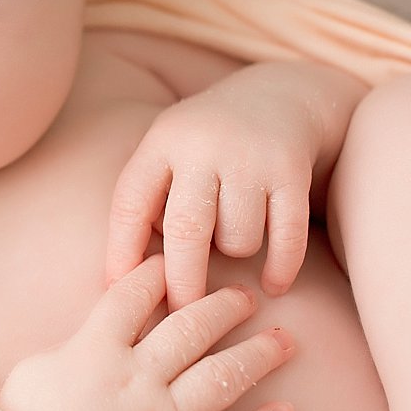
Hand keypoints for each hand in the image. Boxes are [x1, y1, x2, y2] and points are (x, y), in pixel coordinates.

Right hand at [0, 255, 295, 410]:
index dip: (156, 271)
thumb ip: (76, 343)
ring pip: (221, 378)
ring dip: (257, 355)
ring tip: (284, 340)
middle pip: (191, 327)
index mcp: (94, 350)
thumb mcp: (34, 369)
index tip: (171, 260)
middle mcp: (135, 380)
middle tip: (245, 296)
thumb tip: (106, 328)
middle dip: (224, 305)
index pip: (134, 295)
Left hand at [106, 73, 319, 310]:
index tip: (119, 291)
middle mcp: (203, 146)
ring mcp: (250, 157)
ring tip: (233, 239)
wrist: (278, 95)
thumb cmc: (207, 141)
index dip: (121, 251)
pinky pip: (286, 238)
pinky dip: (280, 268)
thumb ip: (148, 199)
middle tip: (181, 315)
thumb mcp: (168, 151)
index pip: (130, 203)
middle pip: (186, 230)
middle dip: (182, 283)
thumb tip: (125, 278)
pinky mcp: (292, 170)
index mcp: (162, 142)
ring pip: (238, 239)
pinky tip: (274, 283)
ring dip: (236, 254)